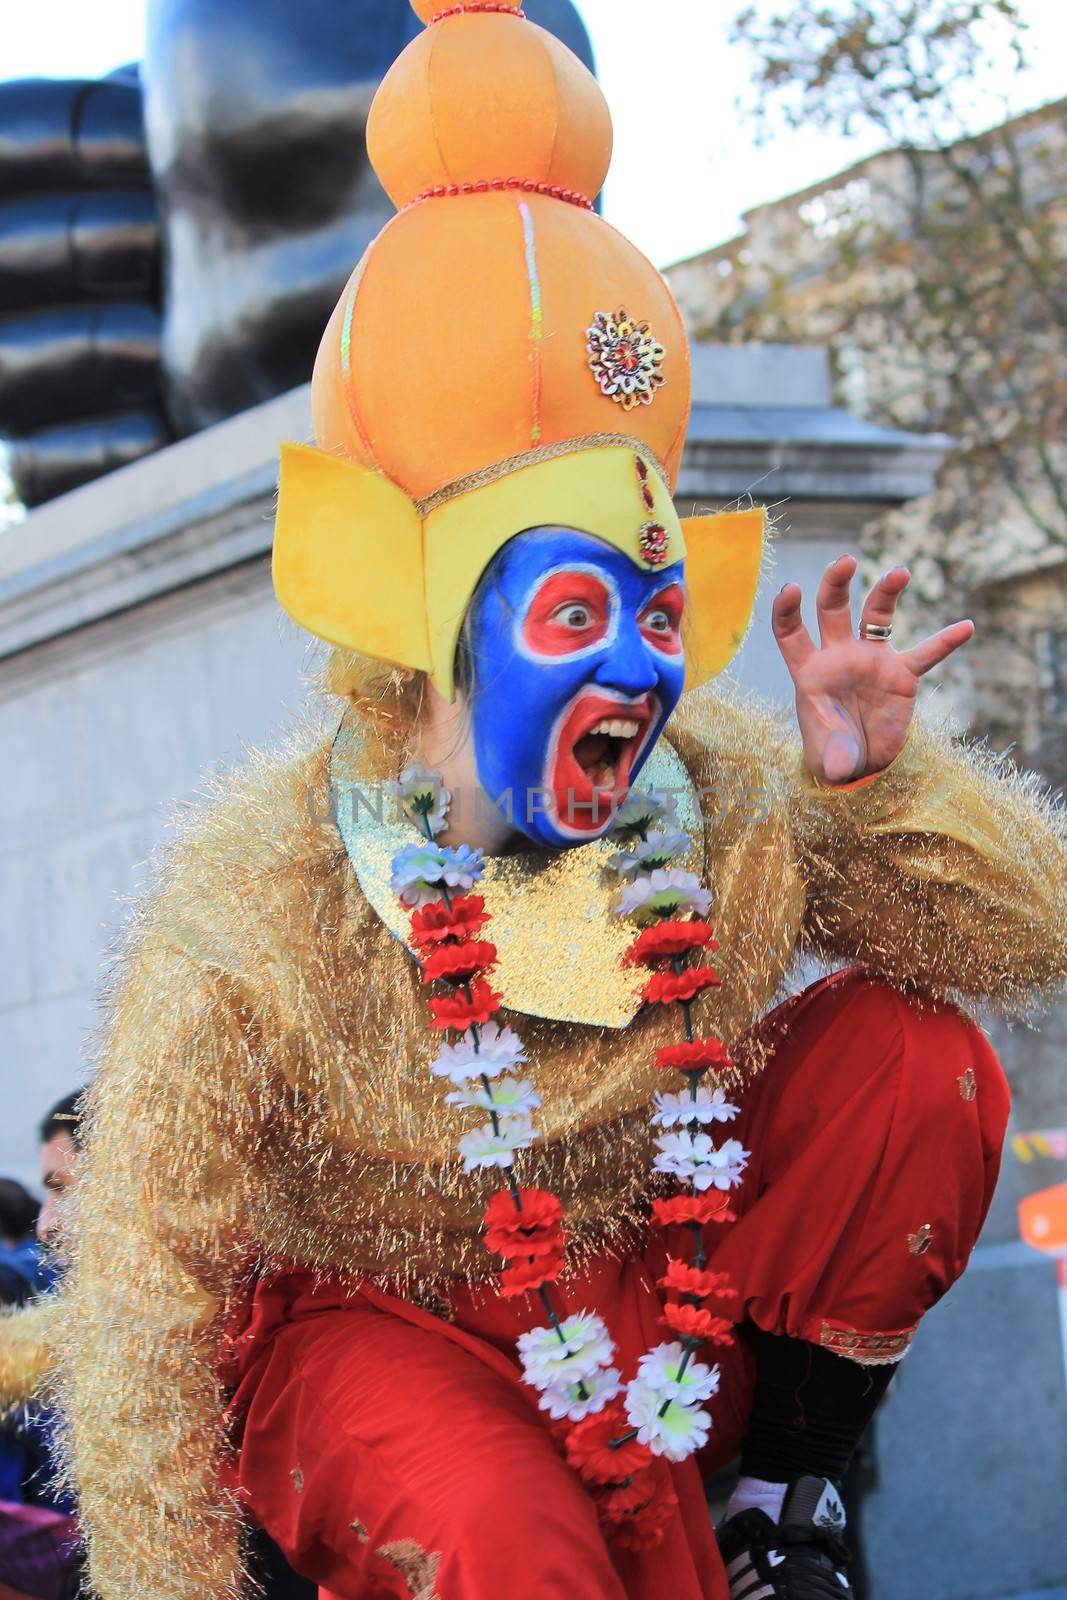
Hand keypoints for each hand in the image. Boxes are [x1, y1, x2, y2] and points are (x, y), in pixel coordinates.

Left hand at [771, 555, 973, 783]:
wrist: (861, 764)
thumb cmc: (832, 752)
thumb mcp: (828, 757)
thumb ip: (832, 757)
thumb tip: (841, 768)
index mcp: (809, 670)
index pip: (791, 632)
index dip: (787, 609)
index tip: (791, 588)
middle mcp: (838, 656)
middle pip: (832, 609)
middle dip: (836, 583)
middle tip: (845, 561)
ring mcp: (871, 661)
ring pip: (876, 617)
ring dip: (886, 592)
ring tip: (899, 572)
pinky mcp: (901, 675)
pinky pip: (925, 655)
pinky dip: (944, 643)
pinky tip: (965, 628)